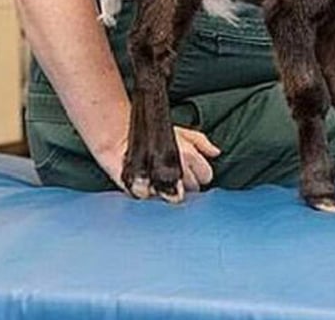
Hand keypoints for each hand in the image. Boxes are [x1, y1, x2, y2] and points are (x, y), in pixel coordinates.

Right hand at [97, 126, 221, 193]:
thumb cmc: (149, 133)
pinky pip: (159, 202)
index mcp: (190, 155)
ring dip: (172, 191)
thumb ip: (200, 141)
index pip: (207, 176)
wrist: (118, 139)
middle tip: (172, 172)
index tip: (189, 168)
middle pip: (195, 189)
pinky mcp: (147, 194)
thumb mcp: (179, 131)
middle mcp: (179, 170)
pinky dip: (157, 196)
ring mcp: (163, 184)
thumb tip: (216, 152)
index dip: (199, 172)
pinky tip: (151, 186)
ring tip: (160, 178)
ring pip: (180, 198)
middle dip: (187, 182)